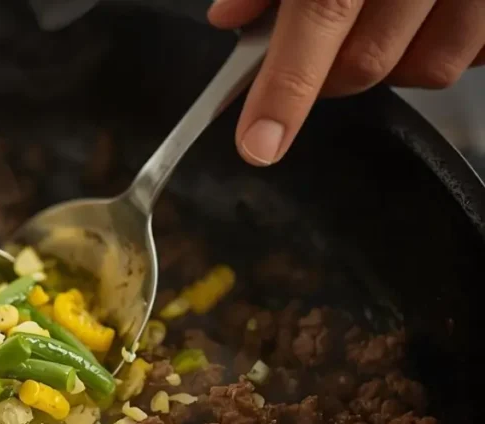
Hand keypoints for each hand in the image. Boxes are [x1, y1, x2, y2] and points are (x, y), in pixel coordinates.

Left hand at [209, 0, 484, 165]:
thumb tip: (230, 17)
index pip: (320, 16)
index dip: (285, 90)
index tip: (260, 144)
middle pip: (366, 62)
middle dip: (326, 75)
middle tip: (312, 50)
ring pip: (427, 70)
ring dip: (392, 62)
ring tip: (385, 14)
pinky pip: (476, 55)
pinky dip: (444, 44)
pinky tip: (431, 9)